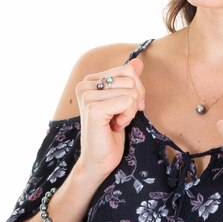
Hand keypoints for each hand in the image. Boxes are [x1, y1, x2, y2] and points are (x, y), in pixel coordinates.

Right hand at [75, 58, 144, 183]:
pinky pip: (128, 101)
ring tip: (116, 122)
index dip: (136, 90)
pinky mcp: (93, 108)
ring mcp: (87, 95)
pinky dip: (128, 116)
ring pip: (132, 91)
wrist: (99, 160)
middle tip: (120, 117)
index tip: (124, 108)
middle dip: (134, 101)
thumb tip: (138, 61)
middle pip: (131, 79)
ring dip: (130, 111)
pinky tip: (115, 126)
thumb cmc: (111, 132)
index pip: (128, 70)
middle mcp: (85, 84)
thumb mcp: (124, 102)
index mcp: (90, 79)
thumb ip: (129, 80)